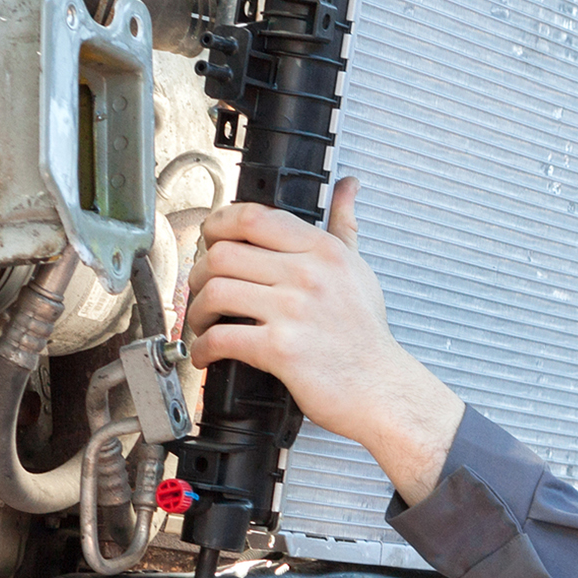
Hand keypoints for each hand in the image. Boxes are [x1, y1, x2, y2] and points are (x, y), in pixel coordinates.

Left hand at [185, 178, 464, 503]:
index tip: (209, 241)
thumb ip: (345, 226)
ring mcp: (293, 311)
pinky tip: (205, 355)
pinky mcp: (281, 349)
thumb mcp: (359, 270)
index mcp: (322, 251)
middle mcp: (308, 275)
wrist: (380, 390)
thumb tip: (347, 187)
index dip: (217, 225)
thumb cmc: (366, 337)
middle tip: (202, 290)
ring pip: (216, 292)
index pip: (252, 217)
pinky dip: (202, 348)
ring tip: (202, 323)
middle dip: (200, 274)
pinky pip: (221, 338)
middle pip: (223, 253)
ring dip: (197, 311)